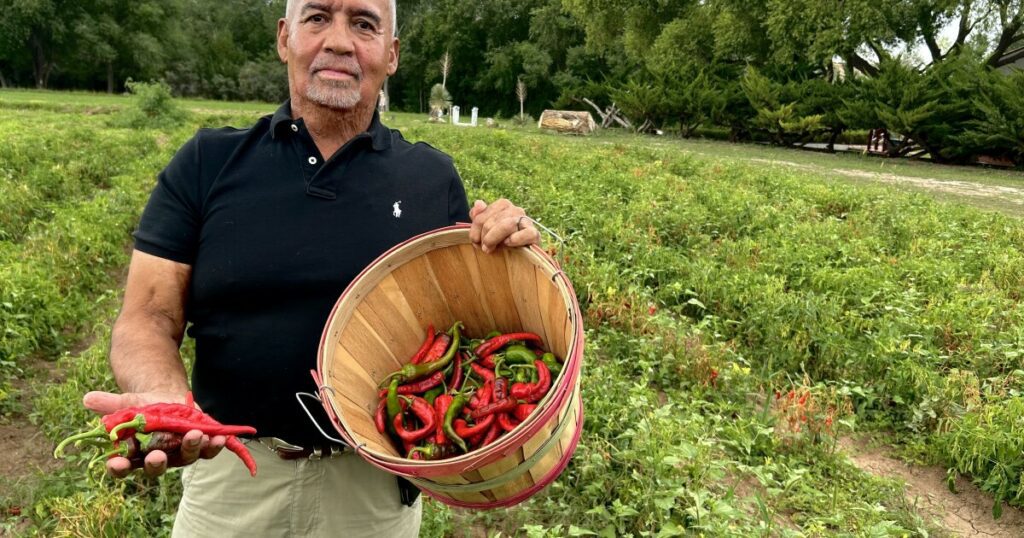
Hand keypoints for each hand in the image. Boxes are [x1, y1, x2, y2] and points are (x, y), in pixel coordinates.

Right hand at [82, 391, 225, 478]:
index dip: (119, 467)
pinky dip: (214, 446)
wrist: (169, 399)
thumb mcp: (128, 403)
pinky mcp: (199, 446)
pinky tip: (219, 438)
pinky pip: (207, 450)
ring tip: (195, 436)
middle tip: (157, 456)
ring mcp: (179, 454)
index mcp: (133, 454)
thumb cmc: (144, 406)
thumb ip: (110, 404)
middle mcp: (156, 459)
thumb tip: (88, 398)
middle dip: (157, 463)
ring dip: (190, 449)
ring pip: (184, 457)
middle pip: (155, 467)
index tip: (116, 463)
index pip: (122, 467)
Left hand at [469, 199, 540, 253]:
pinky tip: (508, 244)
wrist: (519, 256)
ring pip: (507, 225)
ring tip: (489, 249)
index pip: (484, 212)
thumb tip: (478, 203)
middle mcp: (516, 210)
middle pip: (494, 220)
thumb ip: (479, 216)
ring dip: (494, 238)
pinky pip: (527, 233)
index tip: (475, 240)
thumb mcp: (485, 230)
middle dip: (485, 236)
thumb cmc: (500, 241)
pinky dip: (516, 239)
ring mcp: (527, 221)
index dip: (475, 228)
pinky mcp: (535, 235)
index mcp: (503, 205)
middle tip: (483, 248)